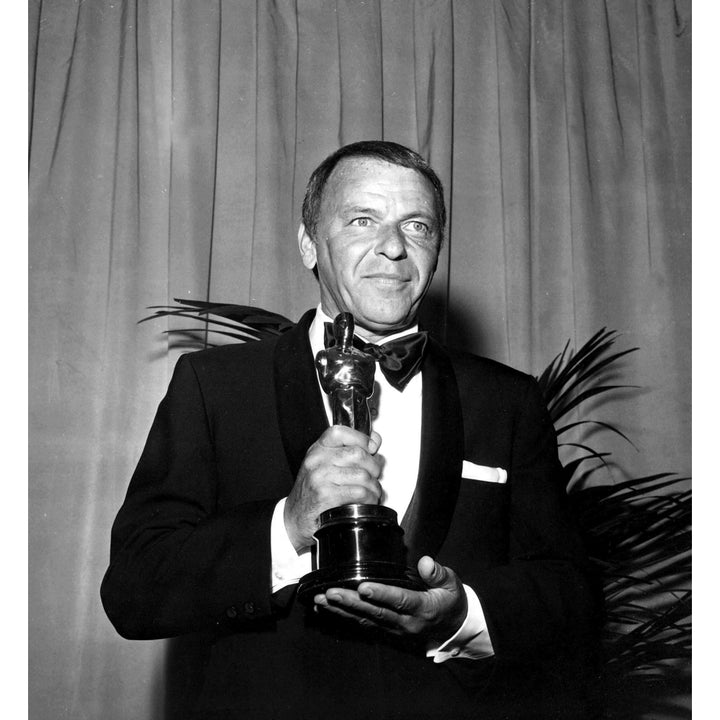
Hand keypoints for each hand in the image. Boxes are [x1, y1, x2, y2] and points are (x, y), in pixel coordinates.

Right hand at [284, 425, 382, 550]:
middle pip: (358, 454)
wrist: (295, 516)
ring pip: (362, 475)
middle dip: (374, 467)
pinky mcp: (325, 496)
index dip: (362, 438)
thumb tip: (374, 440)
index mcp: (318, 449)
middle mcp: (317, 460)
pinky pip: (359, 492)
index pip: (342, 432)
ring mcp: (320, 477)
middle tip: (375, 475)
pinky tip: (367, 500)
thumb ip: (349, 450)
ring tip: (373, 491)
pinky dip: (369, 497)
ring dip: (374, 486)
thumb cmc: (312, 490)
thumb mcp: (326, 464)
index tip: (371, 448)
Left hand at [314, 556, 467, 640]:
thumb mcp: (452, 584)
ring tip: (321, 600)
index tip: (362, 586)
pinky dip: (343, 617)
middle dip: (351, 602)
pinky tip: (327, 609)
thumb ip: (438, 573)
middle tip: (331, 592)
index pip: (400, 600)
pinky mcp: (386, 630)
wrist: (453, 629)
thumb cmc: (450, 601)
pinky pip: (363, 624)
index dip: (381, 594)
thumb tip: (425, 562)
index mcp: (422, 608)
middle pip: (375, 612)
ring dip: (342, 610)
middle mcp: (405, 622)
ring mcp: (394, 629)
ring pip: (365, 620)